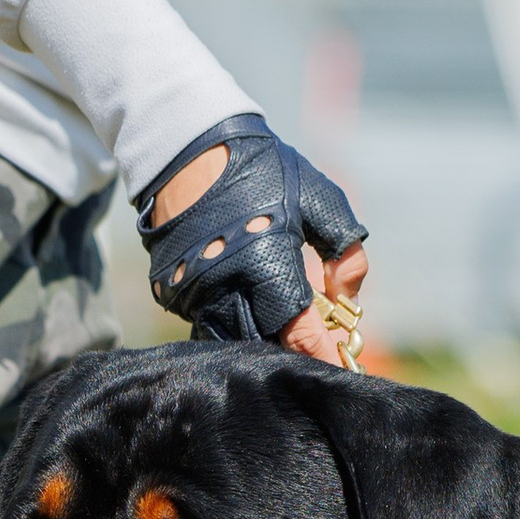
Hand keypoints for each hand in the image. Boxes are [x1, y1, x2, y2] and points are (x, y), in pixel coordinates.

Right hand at [139, 122, 366, 351]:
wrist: (188, 147)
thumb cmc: (263, 170)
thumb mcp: (319, 198)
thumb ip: (345, 251)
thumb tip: (348, 299)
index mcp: (265, 261)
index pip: (298, 332)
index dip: (321, 357)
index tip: (340, 371)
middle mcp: (225, 284)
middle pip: (262, 347)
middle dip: (289, 357)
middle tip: (315, 360)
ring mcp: (192, 292)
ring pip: (230, 342)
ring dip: (258, 346)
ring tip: (283, 341)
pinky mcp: (171, 291)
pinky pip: (206, 324)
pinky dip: (230, 328)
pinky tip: (249, 315)